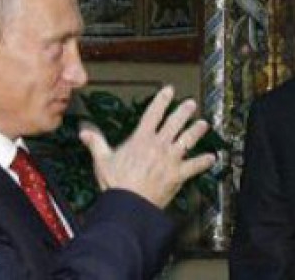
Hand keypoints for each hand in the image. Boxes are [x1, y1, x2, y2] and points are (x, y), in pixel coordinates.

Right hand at [80, 86, 216, 208]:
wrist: (129, 204)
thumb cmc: (116, 183)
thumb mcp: (102, 159)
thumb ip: (95, 142)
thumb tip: (83, 129)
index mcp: (141, 139)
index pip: (153, 113)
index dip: (162, 100)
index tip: (169, 90)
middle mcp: (158, 145)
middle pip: (175, 123)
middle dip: (184, 111)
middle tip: (191, 104)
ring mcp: (170, 159)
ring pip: (188, 140)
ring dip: (197, 131)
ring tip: (204, 124)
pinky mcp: (178, 174)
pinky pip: (194, 166)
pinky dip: (204, 162)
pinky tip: (212, 158)